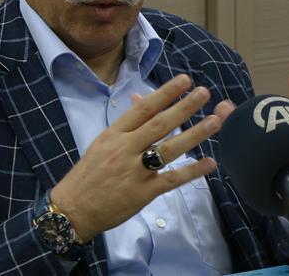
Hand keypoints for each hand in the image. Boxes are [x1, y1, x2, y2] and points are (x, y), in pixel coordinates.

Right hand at [50, 74, 233, 241]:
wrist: (73, 209)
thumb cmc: (89, 174)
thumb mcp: (103, 143)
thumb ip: (127, 124)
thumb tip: (143, 98)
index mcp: (114, 134)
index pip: (142, 109)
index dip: (165, 93)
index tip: (184, 80)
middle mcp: (125, 149)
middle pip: (159, 124)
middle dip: (183, 107)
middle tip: (205, 92)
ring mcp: (135, 171)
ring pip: (168, 149)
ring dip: (194, 134)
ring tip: (215, 121)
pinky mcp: (143, 193)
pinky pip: (171, 179)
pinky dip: (191, 171)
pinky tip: (209, 163)